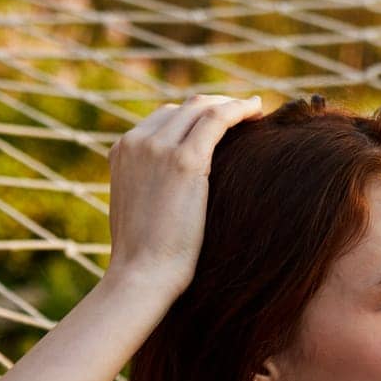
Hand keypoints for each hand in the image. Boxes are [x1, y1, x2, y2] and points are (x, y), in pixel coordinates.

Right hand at [106, 93, 264, 294]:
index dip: (197, 117)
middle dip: (216, 107)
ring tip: (255, 112)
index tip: (222, 124)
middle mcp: (137, 142)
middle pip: (184, 108)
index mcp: (122, 151)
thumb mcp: (139, 210)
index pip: (165, 118)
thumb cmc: (145, 258)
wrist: (142, 275)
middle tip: (245, 115)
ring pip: (202, 108)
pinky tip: (258, 111)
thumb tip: (173, 189)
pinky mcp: (184, 160)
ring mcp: (158, 148)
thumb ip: (150, 186)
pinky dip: (239, 110)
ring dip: (231, 105)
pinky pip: (217, 120)